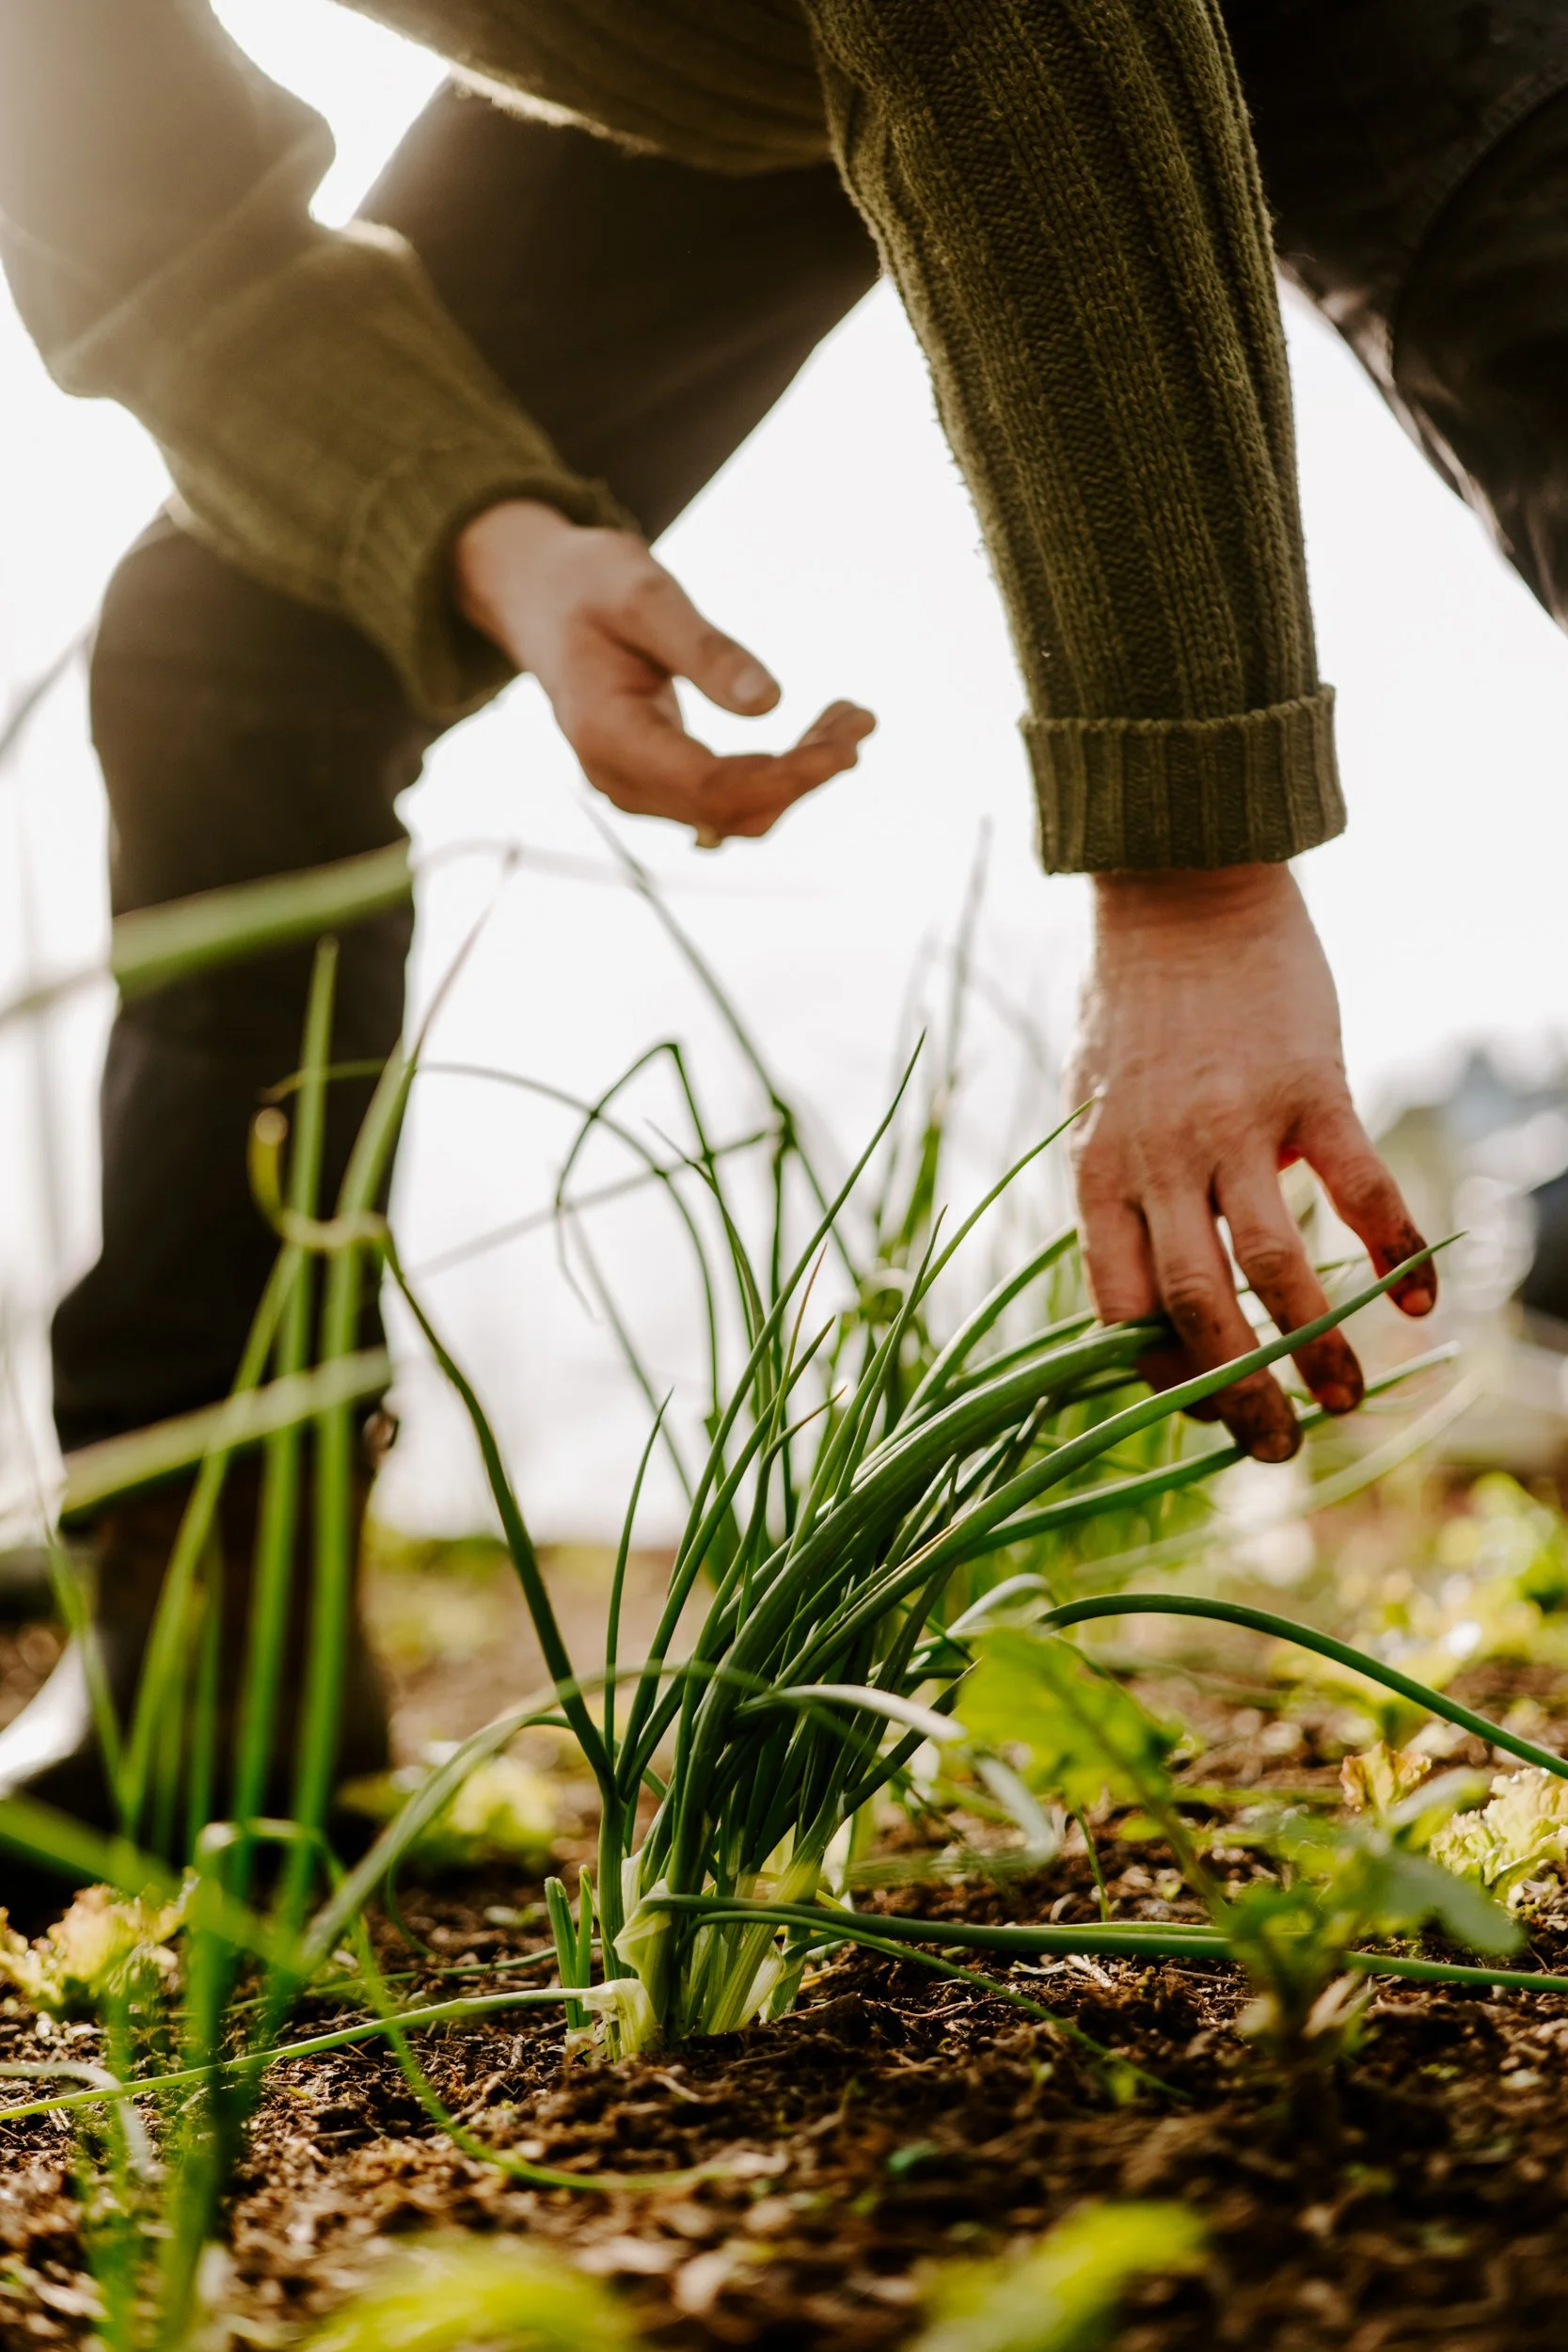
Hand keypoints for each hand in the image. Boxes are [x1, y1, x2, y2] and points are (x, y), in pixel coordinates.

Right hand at [455, 500, 875, 839]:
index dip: (786, 775)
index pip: (711, 786)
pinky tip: (819, 734)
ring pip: (736, 814)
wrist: (539, 598)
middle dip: (804, 773)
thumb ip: (706, 650)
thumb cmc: (588, 584)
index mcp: (607, 735)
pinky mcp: (658, 782)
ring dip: (799, 777)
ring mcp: (636, 789)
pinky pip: (728, 799)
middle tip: (862, 718)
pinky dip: (778, 774)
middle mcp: (618, 779)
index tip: (847, 744)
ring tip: (851, 718)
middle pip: (731, 810)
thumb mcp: (646, 594)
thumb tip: (772, 702)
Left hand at [1067, 863, 1434, 1461]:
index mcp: (1096, 1171)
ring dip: (1317, 1346)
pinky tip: (1417, 1301)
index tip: (1201, 1413)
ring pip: (1275, 1265)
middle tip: (1280, 1449)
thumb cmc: (1131, 1006)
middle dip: (1241, 1394)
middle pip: (1197, 1306)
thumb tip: (1141, 1295)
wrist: (1179, 890)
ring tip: (1347, 1399)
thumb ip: (1116, 1193)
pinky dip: (1393, 1252)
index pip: (1118, 1308)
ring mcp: (1234, 1122)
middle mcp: (1158, 1158)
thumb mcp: (1091, 1106)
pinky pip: (1359, 1186)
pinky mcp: (1308, 1085)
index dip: (1161, 1377)